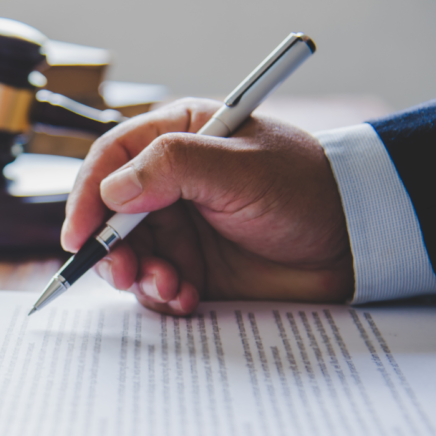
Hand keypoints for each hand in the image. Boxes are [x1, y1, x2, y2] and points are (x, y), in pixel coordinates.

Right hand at [61, 98, 354, 314]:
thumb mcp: (240, 167)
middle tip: (123, 272)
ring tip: (169, 286)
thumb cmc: (307, 188)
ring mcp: (179, 226)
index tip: (80, 234)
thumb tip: (110, 191)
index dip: (86, 197)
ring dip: (137, 276)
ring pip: (127, 254)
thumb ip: (172, 168)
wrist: (355, 241)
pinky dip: (162, 296)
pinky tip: (187, 297)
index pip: (110, 161)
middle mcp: (168, 183)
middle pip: (107, 215)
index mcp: (175, 138)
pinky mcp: (192, 266)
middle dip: (108, 248)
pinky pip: (155, 284)